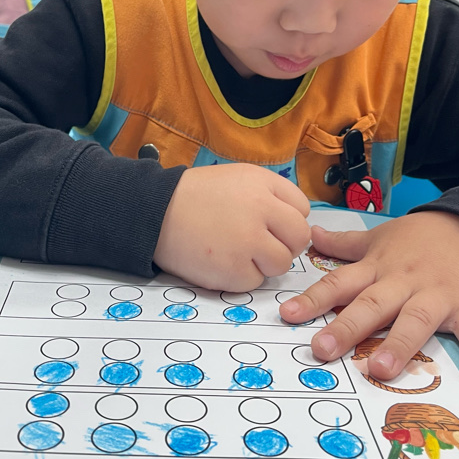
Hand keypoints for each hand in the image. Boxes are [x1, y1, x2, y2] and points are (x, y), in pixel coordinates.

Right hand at [154, 164, 310, 290]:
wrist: (155, 212)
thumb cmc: (196, 196)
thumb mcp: (239, 177)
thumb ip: (271, 194)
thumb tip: (295, 220)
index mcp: (262, 185)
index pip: (302, 209)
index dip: (289, 219)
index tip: (272, 224)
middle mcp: (260, 211)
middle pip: (299, 238)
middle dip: (286, 244)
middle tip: (263, 244)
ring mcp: (248, 242)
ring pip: (281, 263)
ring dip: (265, 262)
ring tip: (240, 252)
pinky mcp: (234, 270)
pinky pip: (256, 281)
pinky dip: (243, 276)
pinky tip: (224, 261)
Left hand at [279, 211, 458, 385]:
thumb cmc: (418, 240)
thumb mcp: (379, 238)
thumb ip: (344, 245)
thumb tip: (311, 235)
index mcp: (377, 269)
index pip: (340, 284)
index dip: (314, 299)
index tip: (288, 315)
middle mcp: (402, 282)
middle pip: (372, 305)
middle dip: (347, 328)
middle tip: (322, 351)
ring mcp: (438, 295)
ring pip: (416, 319)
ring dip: (399, 344)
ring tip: (381, 370)